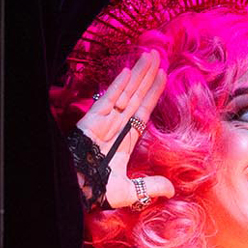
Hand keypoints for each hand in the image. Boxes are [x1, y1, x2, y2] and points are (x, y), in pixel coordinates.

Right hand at [73, 51, 177, 209]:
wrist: (76, 190)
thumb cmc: (97, 192)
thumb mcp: (129, 191)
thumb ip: (150, 187)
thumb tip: (171, 189)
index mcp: (125, 141)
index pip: (142, 111)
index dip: (153, 94)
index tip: (163, 76)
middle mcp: (116, 127)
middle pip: (135, 96)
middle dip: (146, 77)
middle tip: (157, 55)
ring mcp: (104, 122)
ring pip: (125, 94)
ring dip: (137, 75)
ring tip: (149, 56)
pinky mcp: (92, 120)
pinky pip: (108, 100)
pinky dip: (117, 86)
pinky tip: (127, 71)